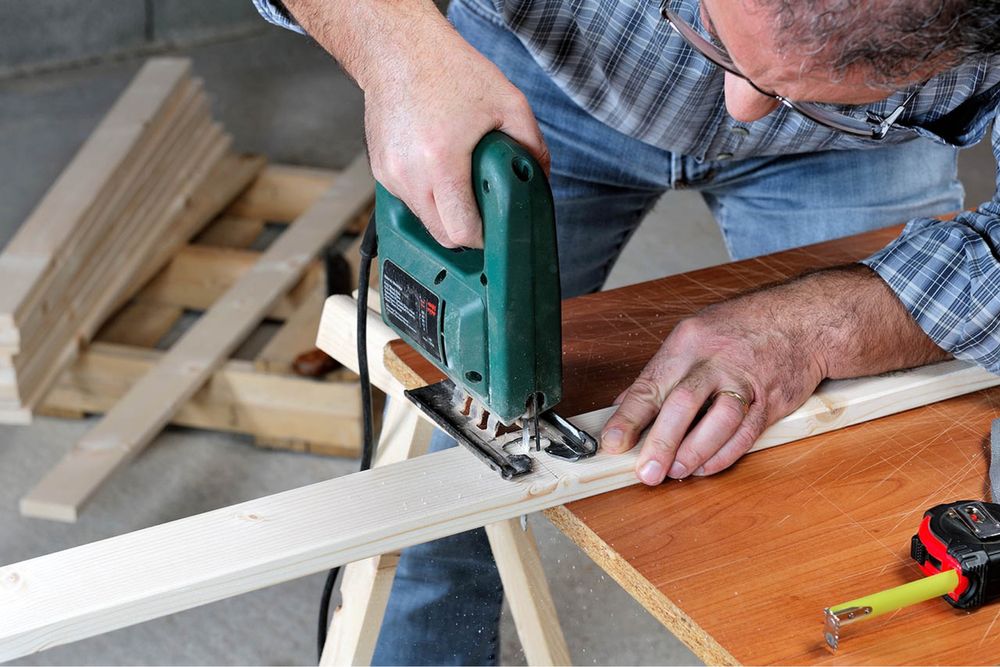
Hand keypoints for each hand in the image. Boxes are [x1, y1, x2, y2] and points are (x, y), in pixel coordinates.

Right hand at [285, 0, 548, 247]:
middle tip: (482, 207)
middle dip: (465, 228)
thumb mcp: (506, 101)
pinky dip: (426, 193)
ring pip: (423, 219)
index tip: (493, 226)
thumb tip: (539, 175)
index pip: (460, 231)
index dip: (482, 235)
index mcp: (441, 162)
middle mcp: (409, 174)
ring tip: (459, 179)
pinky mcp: (380, 170)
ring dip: (444, 211)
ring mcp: (390, 174)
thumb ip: (530, 143)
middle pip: (440, 235)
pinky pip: (408, 199)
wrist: (399, 50)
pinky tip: (437, 166)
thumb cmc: (447, 70)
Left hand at [600, 266, 949, 484]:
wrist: (804, 319)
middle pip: (684, 403)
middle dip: (661, 442)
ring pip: (718, 421)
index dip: (629, 417)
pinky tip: (705, 467)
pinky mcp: (771, 400)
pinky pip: (745, 433)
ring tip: (673, 473)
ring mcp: (746, 379)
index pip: (651, 383)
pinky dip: (723, 454)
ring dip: (693, 453)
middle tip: (645, 472)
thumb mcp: (694, 336)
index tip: (611, 443)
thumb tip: (627, 405)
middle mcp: (715, 359)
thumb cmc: (742, 328)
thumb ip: (662, 374)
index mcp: (688, 342)